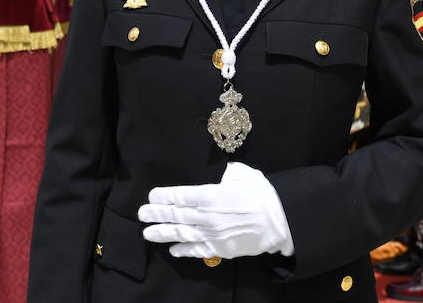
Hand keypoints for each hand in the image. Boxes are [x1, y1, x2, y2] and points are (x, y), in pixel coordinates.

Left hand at [138, 162, 292, 258]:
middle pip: (176, 215)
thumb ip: (229, 173)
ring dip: (162, 233)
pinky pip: (197, 250)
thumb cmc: (263, 195)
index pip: (180, 195)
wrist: (281, 222)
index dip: (164, 197)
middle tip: (142, 214)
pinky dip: (183, 250)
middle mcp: (207, 216)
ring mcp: (212, 234)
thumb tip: (224, 173)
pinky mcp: (221, 248)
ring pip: (181, 234)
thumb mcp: (244, 175)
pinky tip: (172, 250)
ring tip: (148, 233)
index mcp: (210, 195)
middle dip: (156, 215)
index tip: (152, 197)